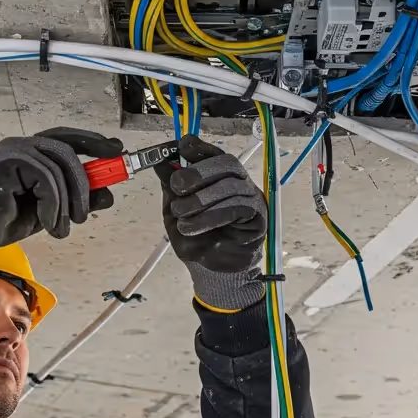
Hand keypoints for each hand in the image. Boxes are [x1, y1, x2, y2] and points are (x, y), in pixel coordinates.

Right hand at [0, 127, 124, 263]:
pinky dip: (53, 204)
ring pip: (58, 167)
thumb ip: (74, 200)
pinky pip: (46, 179)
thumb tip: (107, 194)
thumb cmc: (2, 218)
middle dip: (85, 180)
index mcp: (30, 152)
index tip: (115, 150)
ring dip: (68, 202)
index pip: (67, 138)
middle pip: (67, 150)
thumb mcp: (49, 211)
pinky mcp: (9, 163)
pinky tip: (47, 222)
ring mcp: (14, 151)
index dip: (93, 142)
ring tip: (62, 227)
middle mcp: (22, 146)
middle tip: (88, 210)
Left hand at [155, 134, 267, 310]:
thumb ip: (170, 187)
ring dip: (200, 200)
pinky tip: (194, 226)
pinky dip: (211, 215)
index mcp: (220, 178)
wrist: (209, 270)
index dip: (200, 147)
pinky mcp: (258, 218)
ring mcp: (251, 199)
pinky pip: (237, 208)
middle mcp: (239, 184)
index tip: (181, 146)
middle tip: (177, 186)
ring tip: (182, 216)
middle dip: (198, 172)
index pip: (214, 154)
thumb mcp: (174, 210)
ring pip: (229, 186)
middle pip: (226, 163)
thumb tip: (159, 161)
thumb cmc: (196, 238)